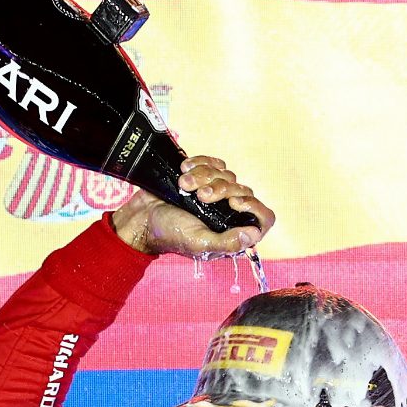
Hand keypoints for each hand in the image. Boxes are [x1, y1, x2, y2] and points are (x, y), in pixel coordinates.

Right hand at [109, 156, 275, 256]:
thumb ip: (228, 242)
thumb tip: (254, 234)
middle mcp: (229, 212)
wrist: (142, 217)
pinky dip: (200, 163)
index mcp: (233, 231)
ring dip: (204, 176)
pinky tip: (184, 169)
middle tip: (200, 197)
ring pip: (227, 174)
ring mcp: (217, 193)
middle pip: (244, 190)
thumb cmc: (170, 234)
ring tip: (184, 185)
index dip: (255, 207)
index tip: (234, 203)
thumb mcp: (200, 243)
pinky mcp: (204, 177)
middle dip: (221, 190)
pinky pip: (214, 163)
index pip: (263, 217)